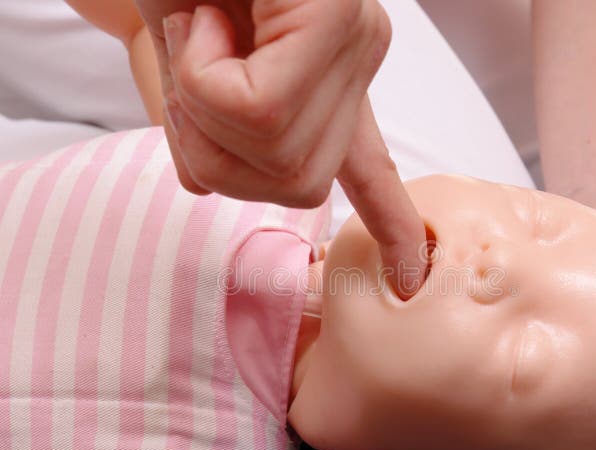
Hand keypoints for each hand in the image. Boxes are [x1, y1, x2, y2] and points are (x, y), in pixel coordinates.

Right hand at [133, 0, 426, 297]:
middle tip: (193, 61)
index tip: (412, 277)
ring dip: (203, 102)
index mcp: (331, 79)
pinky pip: (265, 109)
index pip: (369, 167)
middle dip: (215, 146)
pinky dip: (204, 77)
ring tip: (200, 29)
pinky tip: (209, 20)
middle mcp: (357, 61)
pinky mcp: (335, 16)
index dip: (389, 223)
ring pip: (272, 149)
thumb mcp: (184, 63)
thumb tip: (202, 185)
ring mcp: (354, 42)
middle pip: (294, 182)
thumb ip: (205, 128)